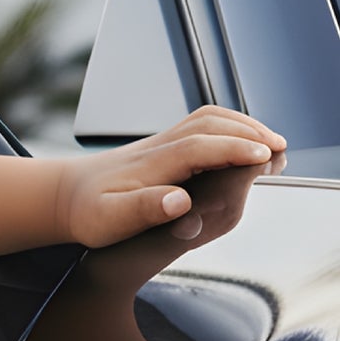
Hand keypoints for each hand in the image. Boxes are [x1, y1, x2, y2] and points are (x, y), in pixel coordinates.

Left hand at [56, 106, 285, 249]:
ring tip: (272, 145)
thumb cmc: (86, 213)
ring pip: (206, 120)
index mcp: (150, 165)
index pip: (200, 147)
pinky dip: (229, 129)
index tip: (264, 156)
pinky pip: (201, 127)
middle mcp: (158, 147)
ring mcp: (160, 144)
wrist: (61, 197)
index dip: (233, 149)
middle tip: (280, 149)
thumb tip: (178, 201)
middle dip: (247, 133)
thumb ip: (144, 209)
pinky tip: (243, 145)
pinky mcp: (162, 147)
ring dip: (242, 126)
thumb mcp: (109, 220)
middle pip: (209, 125)